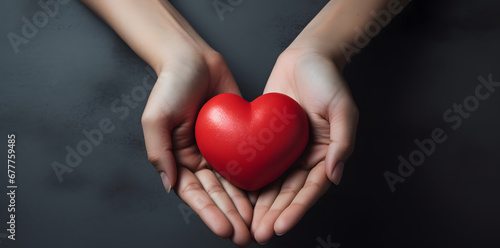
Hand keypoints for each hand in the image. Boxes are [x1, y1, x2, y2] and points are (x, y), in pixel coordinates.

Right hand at [141, 48, 251, 245]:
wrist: (194, 58)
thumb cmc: (170, 86)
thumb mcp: (156, 118)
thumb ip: (160, 152)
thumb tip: (169, 185)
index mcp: (179, 159)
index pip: (195, 193)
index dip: (209, 212)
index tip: (225, 228)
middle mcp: (201, 159)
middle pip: (217, 194)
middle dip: (230, 216)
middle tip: (244, 236)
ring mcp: (221, 149)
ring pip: (234, 183)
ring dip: (243, 206)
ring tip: (255, 225)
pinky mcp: (239, 136)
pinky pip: (249, 160)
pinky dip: (256, 179)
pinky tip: (265, 197)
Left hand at [250, 47, 358, 242]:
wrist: (306, 56)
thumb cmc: (328, 79)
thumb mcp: (343, 108)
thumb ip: (342, 142)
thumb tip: (335, 176)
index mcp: (325, 154)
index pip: (310, 189)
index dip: (296, 210)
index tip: (280, 227)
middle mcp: (305, 156)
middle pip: (289, 192)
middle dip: (274, 214)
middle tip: (258, 233)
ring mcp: (285, 149)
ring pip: (272, 183)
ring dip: (261, 205)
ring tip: (247, 224)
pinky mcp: (267, 138)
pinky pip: (258, 162)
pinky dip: (250, 180)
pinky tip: (238, 196)